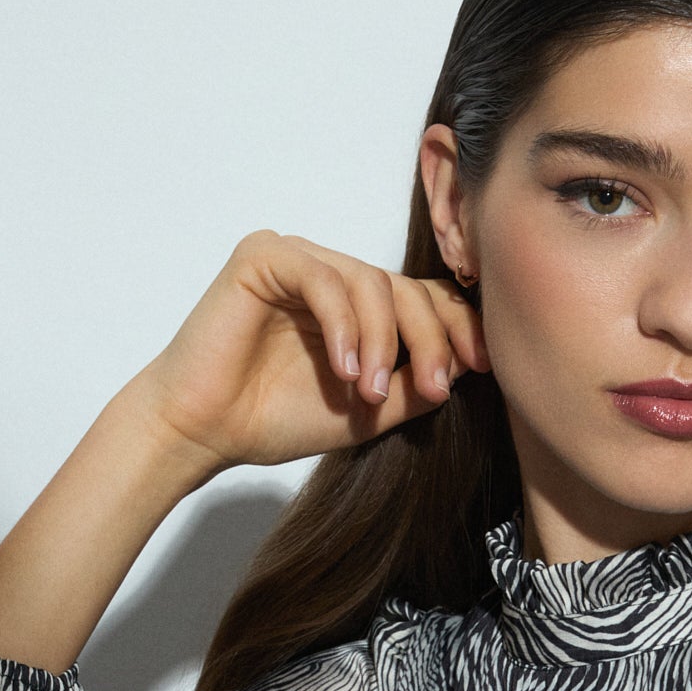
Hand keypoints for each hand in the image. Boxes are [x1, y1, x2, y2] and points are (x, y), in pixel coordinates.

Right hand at [133, 231, 491, 475]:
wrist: (206, 433)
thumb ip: (415, 385)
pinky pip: (322, 278)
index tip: (485, 366)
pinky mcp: (263, 257)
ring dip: (381, 341)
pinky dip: (342, 325)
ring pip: (370, 281)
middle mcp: (332, 275)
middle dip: (430, 337)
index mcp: (357, 306)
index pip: (424, 297)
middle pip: (405, 287)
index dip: (459, 325)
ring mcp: (298, 260)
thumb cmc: (275, 420)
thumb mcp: (368, 410)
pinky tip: (343, 369)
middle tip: (433, 386)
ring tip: (368, 392)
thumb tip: (468, 362)